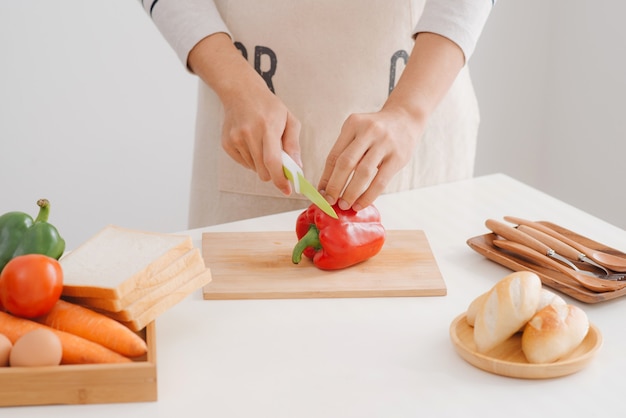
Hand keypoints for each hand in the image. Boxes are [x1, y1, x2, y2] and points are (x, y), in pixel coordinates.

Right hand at [188, 33, 300, 194]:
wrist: (241, 92)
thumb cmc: (269, 106)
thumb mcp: (289, 119)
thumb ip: (293, 144)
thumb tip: (297, 167)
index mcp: (267, 127)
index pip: (273, 161)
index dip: (280, 179)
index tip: (287, 189)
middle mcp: (248, 134)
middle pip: (263, 171)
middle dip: (274, 173)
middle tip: (279, 163)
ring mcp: (235, 139)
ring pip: (254, 169)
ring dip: (262, 164)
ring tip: (263, 144)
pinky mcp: (226, 144)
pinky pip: (244, 164)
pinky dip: (251, 159)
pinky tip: (252, 142)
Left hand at [318, 106, 423, 210]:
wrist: (405, 118)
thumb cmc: (375, 130)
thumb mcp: (357, 131)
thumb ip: (344, 152)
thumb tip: (328, 185)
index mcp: (353, 124)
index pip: (334, 155)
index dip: (325, 177)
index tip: (320, 193)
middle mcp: (368, 131)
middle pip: (346, 163)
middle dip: (335, 186)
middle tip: (329, 202)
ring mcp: (384, 143)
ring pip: (363, 173)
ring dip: (351, 193)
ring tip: (344, 205)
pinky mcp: (398, 157)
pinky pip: (380, 181)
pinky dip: (368, 196)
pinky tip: (360, 204)